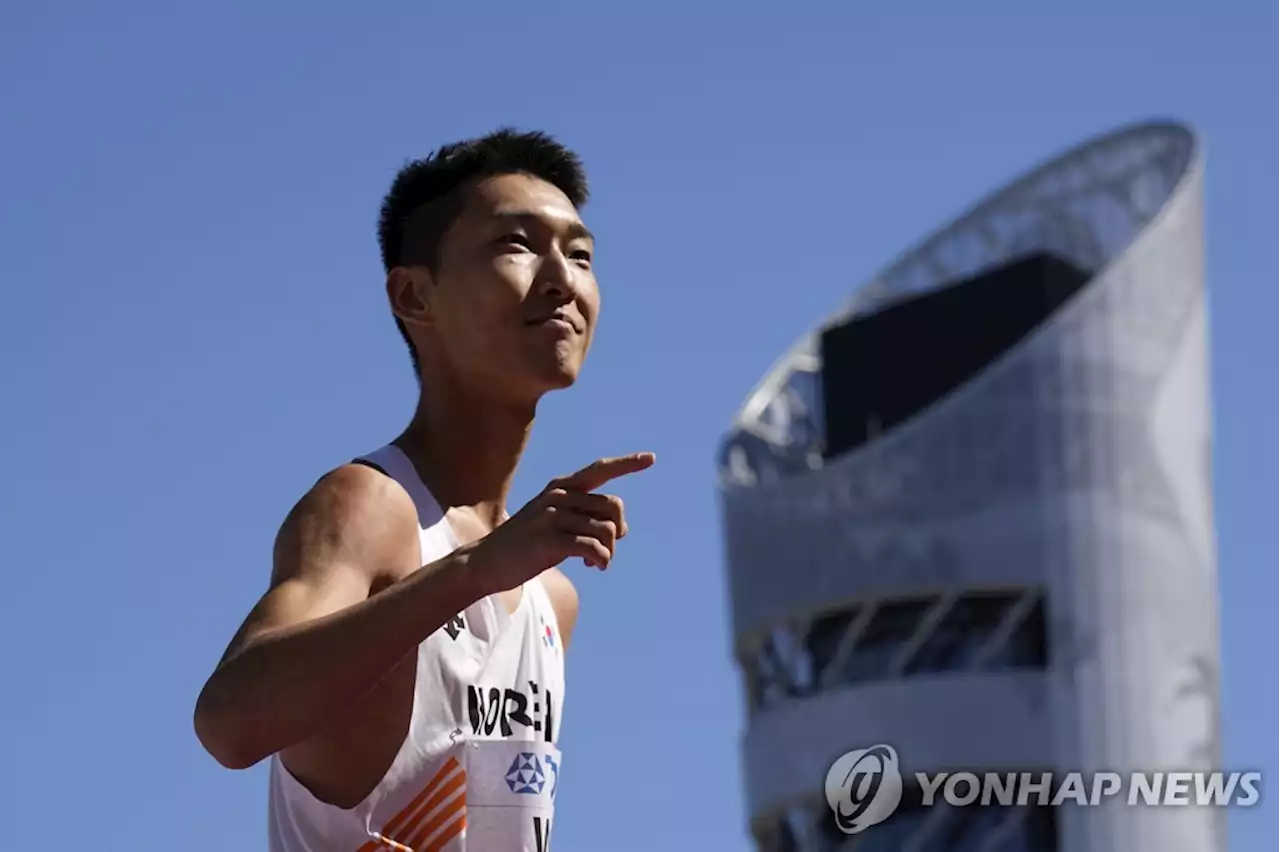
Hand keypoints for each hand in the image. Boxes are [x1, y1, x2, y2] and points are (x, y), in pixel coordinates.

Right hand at [466, 453, 654, 594]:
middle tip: (607, 549)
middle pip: (612, 505)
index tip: (651, 458)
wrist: (486, 562)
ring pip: (606, 529)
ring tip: (598, 563)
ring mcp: (552, 516)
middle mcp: (558, 495)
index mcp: (561, 487)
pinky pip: (592, 547)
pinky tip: (595, 567)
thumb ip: (587, 520)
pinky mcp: (549, 539)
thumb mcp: (557, 526)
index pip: (600, 469)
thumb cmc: (526, 546)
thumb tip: (624, 529)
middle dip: (617, 530)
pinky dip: (601, 560)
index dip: (626, 464)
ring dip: (609, 551)